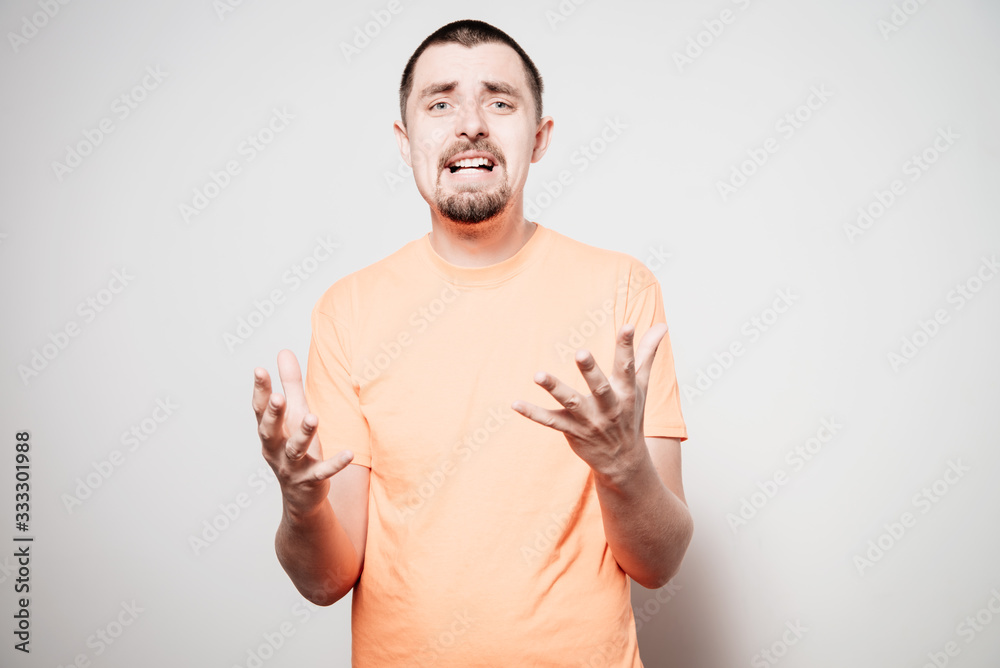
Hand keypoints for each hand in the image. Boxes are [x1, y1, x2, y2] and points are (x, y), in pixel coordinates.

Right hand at [253, 349, 353, 519]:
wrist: (300, 496)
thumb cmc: (295, 447)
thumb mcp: (293, 415)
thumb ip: (290, 384)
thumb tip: (283, 352)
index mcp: (271, 432)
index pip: (261, 410)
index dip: (260, 391)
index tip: (260, 370)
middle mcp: (276, 449)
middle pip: (270, 432)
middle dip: (274, 415)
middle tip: (279, 397)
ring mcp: (293, 467)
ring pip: (296, 450)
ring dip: (304, 434)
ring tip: (313, 417)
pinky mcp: (312, 480)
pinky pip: (323, 471)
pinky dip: (335, 464)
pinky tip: (348, 453)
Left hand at [511, 323, 667, 479]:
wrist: (624, 462)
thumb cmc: (631, 416)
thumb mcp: (641, 386)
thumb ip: (647, 354)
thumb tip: (662, 326)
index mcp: (626, 393)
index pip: (627, 366)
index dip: (627, 345)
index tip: (628, 325)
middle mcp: (608, 407)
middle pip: (600, 387)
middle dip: (590, 371)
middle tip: (581, 352)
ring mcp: (589, 421)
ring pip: (570, 403)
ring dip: (554, 389)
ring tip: (538, 375)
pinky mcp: (571, 431)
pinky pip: (550, 421)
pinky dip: (533, 414)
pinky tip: (515, 404)